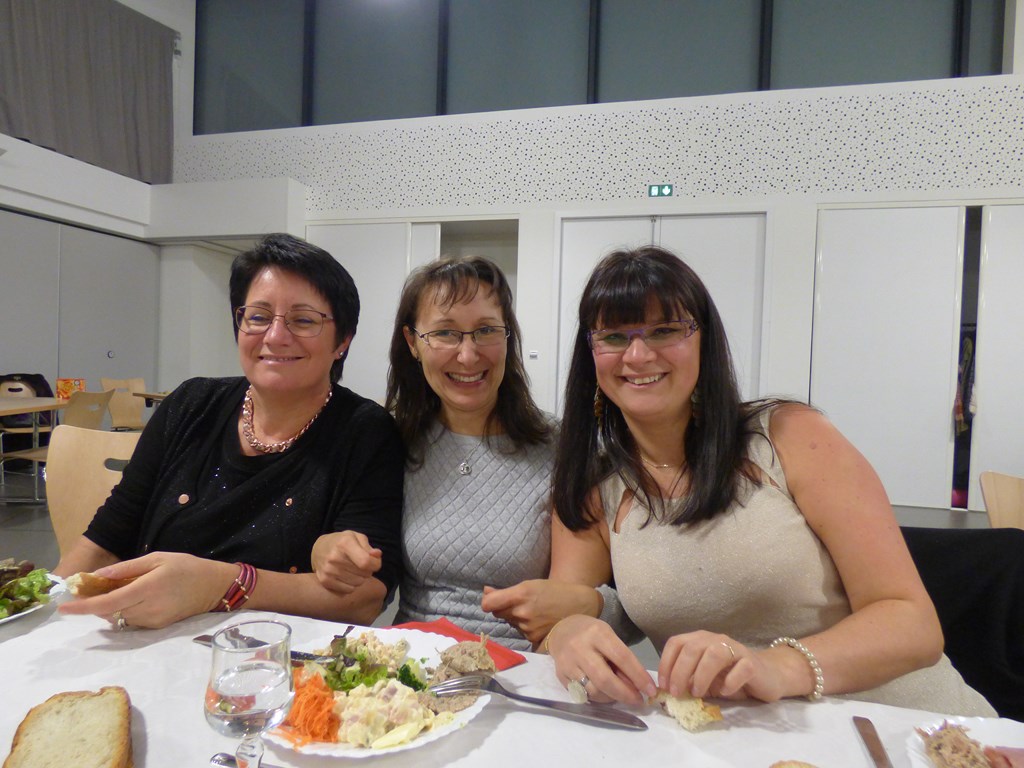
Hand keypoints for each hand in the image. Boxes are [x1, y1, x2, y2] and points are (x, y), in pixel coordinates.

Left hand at [57, 552, 235, 628]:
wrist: (214, 587)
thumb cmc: (186, 567)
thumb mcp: (157, 558)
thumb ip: (126, 568)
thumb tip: (98, 577)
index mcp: (148, 587)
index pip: (108, 603)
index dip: (83, 606)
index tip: (64, 607)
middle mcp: (149, 608)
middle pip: (110, 613)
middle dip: (97, 603)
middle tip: (93, 588)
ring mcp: (153, 621)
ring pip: (119, 619)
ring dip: (111, 608)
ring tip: (117, 591)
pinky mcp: (158, 628)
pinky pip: (132, 622)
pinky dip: (125, 612)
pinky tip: (133, 599)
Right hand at [311, 531, 381, 594]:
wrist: (319, 549)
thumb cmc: (342, 542)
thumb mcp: (356, 537)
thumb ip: (368, 547)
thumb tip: (377, 555)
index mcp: (345, 544)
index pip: (366, 562)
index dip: (376, 564)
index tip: (374, 562)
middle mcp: (335, 557)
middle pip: (364, 574)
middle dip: (367, 570)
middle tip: (360, 564)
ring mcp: (329, 570)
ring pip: (358, 583)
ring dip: (360, 578)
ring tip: (353, 569)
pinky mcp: (325, 581)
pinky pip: (349, 590)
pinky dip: (351, 585)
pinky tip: (346, 576)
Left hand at [481, 580, 601, 645]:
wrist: (579, 605)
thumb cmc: (553, 591)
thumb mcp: (529, 585)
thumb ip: (505, 592)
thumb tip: (485, 593)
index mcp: (521, 594)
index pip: (488, 604)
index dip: (487, 601)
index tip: (492, 600)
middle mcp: (522, 612)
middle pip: (498, 613)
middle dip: (505, 608)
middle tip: (521, 603)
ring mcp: (528, 628)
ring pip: (510, 623)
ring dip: (516, 618)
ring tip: (535, 612)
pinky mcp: (534, 639)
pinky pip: (521, 632)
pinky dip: (525, 627)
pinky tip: (539, 622)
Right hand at [546, 614, 655, 704]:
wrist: (562, 631)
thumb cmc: (592, 634)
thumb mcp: (609, 637)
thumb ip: (621, 660)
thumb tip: (636, 687)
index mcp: (597, 633)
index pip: (622, 657)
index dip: (638, 676)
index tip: (650, 690)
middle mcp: (580, 647)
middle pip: (605, 679)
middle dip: (625, 694)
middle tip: (638, 700)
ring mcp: (567, 663)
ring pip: (593, 691)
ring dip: (612, 698)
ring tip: (620, 694)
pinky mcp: (560, 676)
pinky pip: (583, 695)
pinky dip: (597, 698)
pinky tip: (604, 693)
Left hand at [658, 630, 786, 702]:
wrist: (766, 676)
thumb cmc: (730, 677)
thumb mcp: (704, 680)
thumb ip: (687, 681)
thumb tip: (667, 692)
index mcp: (700, 640)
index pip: (676, 643)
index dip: (666, 663)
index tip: (663, 685)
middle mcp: (716, 640)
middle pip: (692, 648)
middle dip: (680, 672)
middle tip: (676, 693)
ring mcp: (735, 649)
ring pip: (714, 654)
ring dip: (701, 675)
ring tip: (697, 693)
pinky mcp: (752, 663)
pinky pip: (740, 669)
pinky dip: (730, 682)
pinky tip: (724, 692)